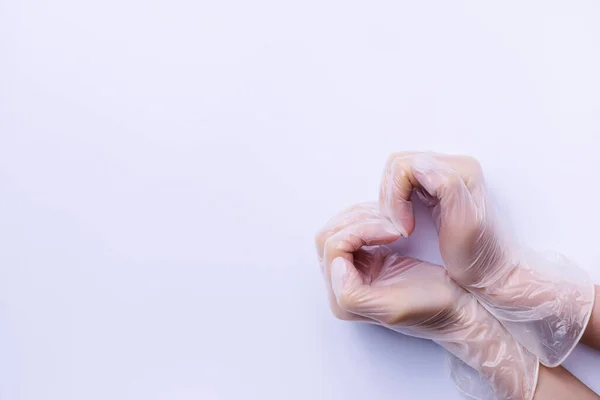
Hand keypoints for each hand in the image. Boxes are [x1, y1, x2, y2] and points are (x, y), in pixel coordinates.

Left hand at [315, 203, 537, 399]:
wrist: (457, 309)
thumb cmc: (431, 308)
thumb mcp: (392, 307)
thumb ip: (351, 293)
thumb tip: (335, 265)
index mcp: (342, 298)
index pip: (333, 247)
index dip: (361, 231)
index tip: (394, 232)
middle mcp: (340, 285)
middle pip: (328, 235)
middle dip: (360, 221)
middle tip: (392, 225)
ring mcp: (352, 270)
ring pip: (339, 228)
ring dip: (364, 218)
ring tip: (393, 223)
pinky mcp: (366, 259)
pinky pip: (354, 228)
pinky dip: (370, 220)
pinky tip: (391, 224)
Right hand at [379, 152, 594, 365]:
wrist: (492, 274)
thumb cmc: (479, 257)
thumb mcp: (465, 224)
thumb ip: (447, 186)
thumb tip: (420, 165)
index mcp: (460, 170)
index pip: (406, 165)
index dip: (396, 196)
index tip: (404, 228)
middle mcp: (452, 167)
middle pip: (399, 166)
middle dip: (392, 198)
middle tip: (400, 227)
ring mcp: (442, 177)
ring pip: (398, 175)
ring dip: (392, 202)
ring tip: (402, 227)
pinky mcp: (434, 190)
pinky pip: (403, 185)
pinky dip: (396, 204)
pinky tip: (405, 223)